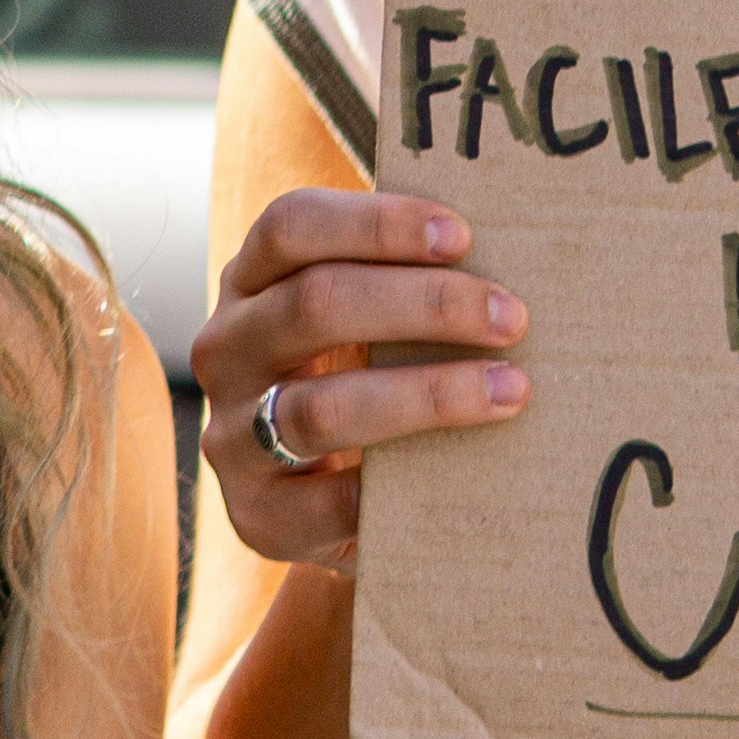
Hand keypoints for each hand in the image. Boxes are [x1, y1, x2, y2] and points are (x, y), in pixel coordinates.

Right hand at [191, 187, 528, 566]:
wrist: (324, 506)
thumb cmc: (364, 385)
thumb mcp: (359, 326)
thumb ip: (400, 286)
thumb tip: (514, 252)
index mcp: (249, 285)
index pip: (289, 227)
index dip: (374, 224)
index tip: (462, 236)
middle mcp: (225, 351)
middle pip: (312, 304)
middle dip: (425, 304)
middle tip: (510, 317)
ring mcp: (230, 436)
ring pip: (321, 405)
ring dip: (429, 394)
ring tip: (510, 389)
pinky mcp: (255, 514)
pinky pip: (329, 501)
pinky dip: (396, 486)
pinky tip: (456, 476)